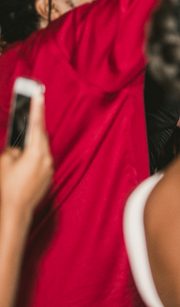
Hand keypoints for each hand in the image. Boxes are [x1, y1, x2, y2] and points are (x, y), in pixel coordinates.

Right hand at [0, 95, 52, 217]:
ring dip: (33, 143)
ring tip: (22, 141)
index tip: (38, 95)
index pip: (36, 125)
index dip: (37, 109)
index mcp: (36, 152)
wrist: (16, 210)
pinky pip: (42, 160)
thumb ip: (13, 149)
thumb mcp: (4, 161)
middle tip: (29, 113)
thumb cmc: (7, 186)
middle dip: (34, 126)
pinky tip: (24, 160)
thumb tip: (19, 146)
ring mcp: (49, 168)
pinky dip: (34, 156)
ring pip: (42, 149)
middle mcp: (47, 159)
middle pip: (41, 136)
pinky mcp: (48, 176)